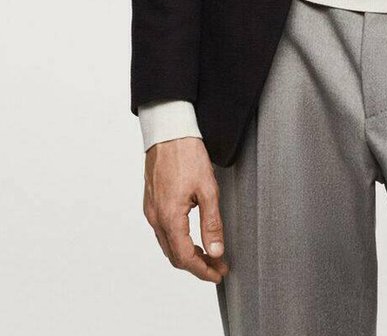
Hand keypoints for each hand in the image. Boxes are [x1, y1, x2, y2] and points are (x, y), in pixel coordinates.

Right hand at [143, 136, 229, 282]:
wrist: (168, 132)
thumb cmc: (187, 155)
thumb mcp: (207, 189)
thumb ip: (212, 223)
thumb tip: (216, 250)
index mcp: (169, 217)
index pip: (185, 257)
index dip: (202, 270)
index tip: (218, 273)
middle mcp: (156, 217)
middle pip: (174, 256)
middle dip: (196, 265)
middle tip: (217, 266)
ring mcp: (151, 210)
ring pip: (167, 245)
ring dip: (186, 254)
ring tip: (207, 254)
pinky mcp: (151, 202)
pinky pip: (162, 231)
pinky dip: (177, 241)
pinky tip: (190, 237)